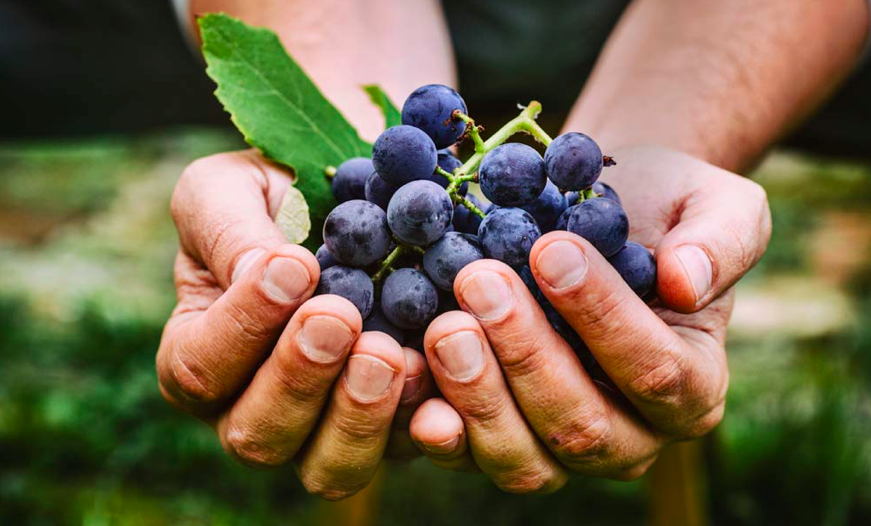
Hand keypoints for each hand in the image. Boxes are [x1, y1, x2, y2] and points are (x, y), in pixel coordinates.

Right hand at [156, 150, 433, 498]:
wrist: (353, 203)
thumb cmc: (275, 196)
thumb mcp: (229, 190)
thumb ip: (226, 229)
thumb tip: (263, 275)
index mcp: (200, 356)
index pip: (202, 366)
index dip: (244, 324)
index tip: (296, 264)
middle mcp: (253, 409)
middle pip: (259, 435)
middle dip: (300, 379)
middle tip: (339, 317)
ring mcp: (324, 428)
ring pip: (329, 467)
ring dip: (358, 416)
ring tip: (387, 352)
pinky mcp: (390, 428)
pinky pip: (404, 448)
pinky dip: (423, 420)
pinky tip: (437, 372)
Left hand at [408, 145, 770, 490]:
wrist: (592, 216)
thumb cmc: (659, 210)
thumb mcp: (713, 204)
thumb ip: (722, 241)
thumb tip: (688, 283)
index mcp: (692, 386)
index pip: (654, 370)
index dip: (602, 316)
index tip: (551, 249)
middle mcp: (630, 435)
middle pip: (581, 426)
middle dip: (526, 354)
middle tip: (480, 281)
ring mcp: (559, 448)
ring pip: (522, 458)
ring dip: (477, 395)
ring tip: (444, 324)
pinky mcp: (499, 438)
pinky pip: (467, 454)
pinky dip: (434, 425)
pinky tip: (408, 375)